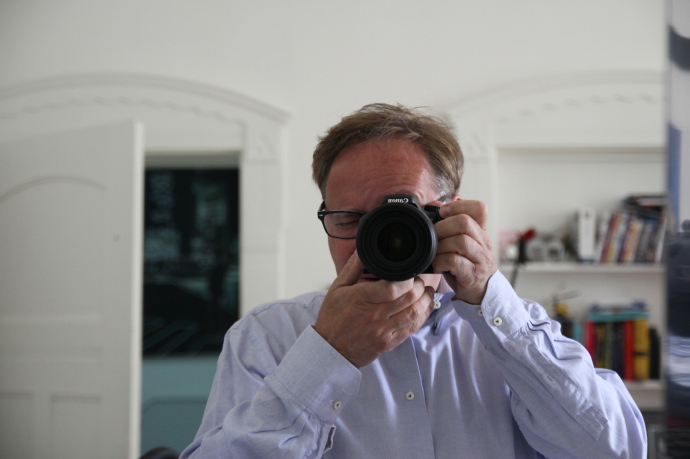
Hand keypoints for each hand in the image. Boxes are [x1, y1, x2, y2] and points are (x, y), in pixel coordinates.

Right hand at [314, 251, 435, 367]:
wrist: (331, 349)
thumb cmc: (333, 318)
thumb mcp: (337, 288)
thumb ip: (353, 267)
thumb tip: (363, 250)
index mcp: (362, 299)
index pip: (393, 287)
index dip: (407, 278)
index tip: (408, 272)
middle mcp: (375, 315)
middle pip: (409, 298)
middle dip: (419, 285)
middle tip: (417, 280)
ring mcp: (384, 331)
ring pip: (415, 313)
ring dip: (426, 299)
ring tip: (426, 291)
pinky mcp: (390, 342)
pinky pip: (413, 328)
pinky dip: (423, 315)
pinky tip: (424, 307)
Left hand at [432, 199, 496, 304]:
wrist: (481, 292)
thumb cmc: (467, 264)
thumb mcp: (461, 242)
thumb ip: (451, 224)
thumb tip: (435, 204)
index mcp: (480, 231)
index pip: (480, 209)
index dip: (459, 206)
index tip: (442, 212)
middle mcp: (482, 243)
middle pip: (465, 222)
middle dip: (443, 226)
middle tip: (434, 235)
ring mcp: (479, 259)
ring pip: (461, 241)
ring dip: (441, 245)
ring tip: (434, 252)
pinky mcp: (472, 274)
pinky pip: (455, 261)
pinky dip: (441, 261)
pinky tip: (437, 265)